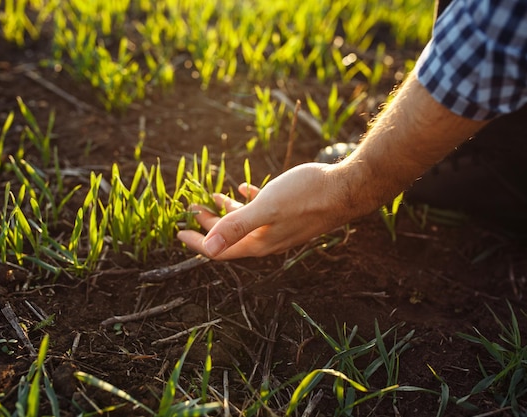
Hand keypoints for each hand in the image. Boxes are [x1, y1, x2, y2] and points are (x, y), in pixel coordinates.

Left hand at [177, 163, 341, 259]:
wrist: (348, 188)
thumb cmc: (308, 195)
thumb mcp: (267, 208)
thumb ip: (236, 227)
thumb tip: (206, 250)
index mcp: (260, 243)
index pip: (220, 250)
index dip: (197, 243)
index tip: (178, 232)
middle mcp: (268, 240)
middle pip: (230, 237)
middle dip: (208, 225)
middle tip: (191, 209)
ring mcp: (280, 227)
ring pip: (246, 224)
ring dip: (227, 212)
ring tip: (211, 196)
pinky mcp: (290, 213)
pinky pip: (262, 211)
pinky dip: (249, 201)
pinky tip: (244, 187)